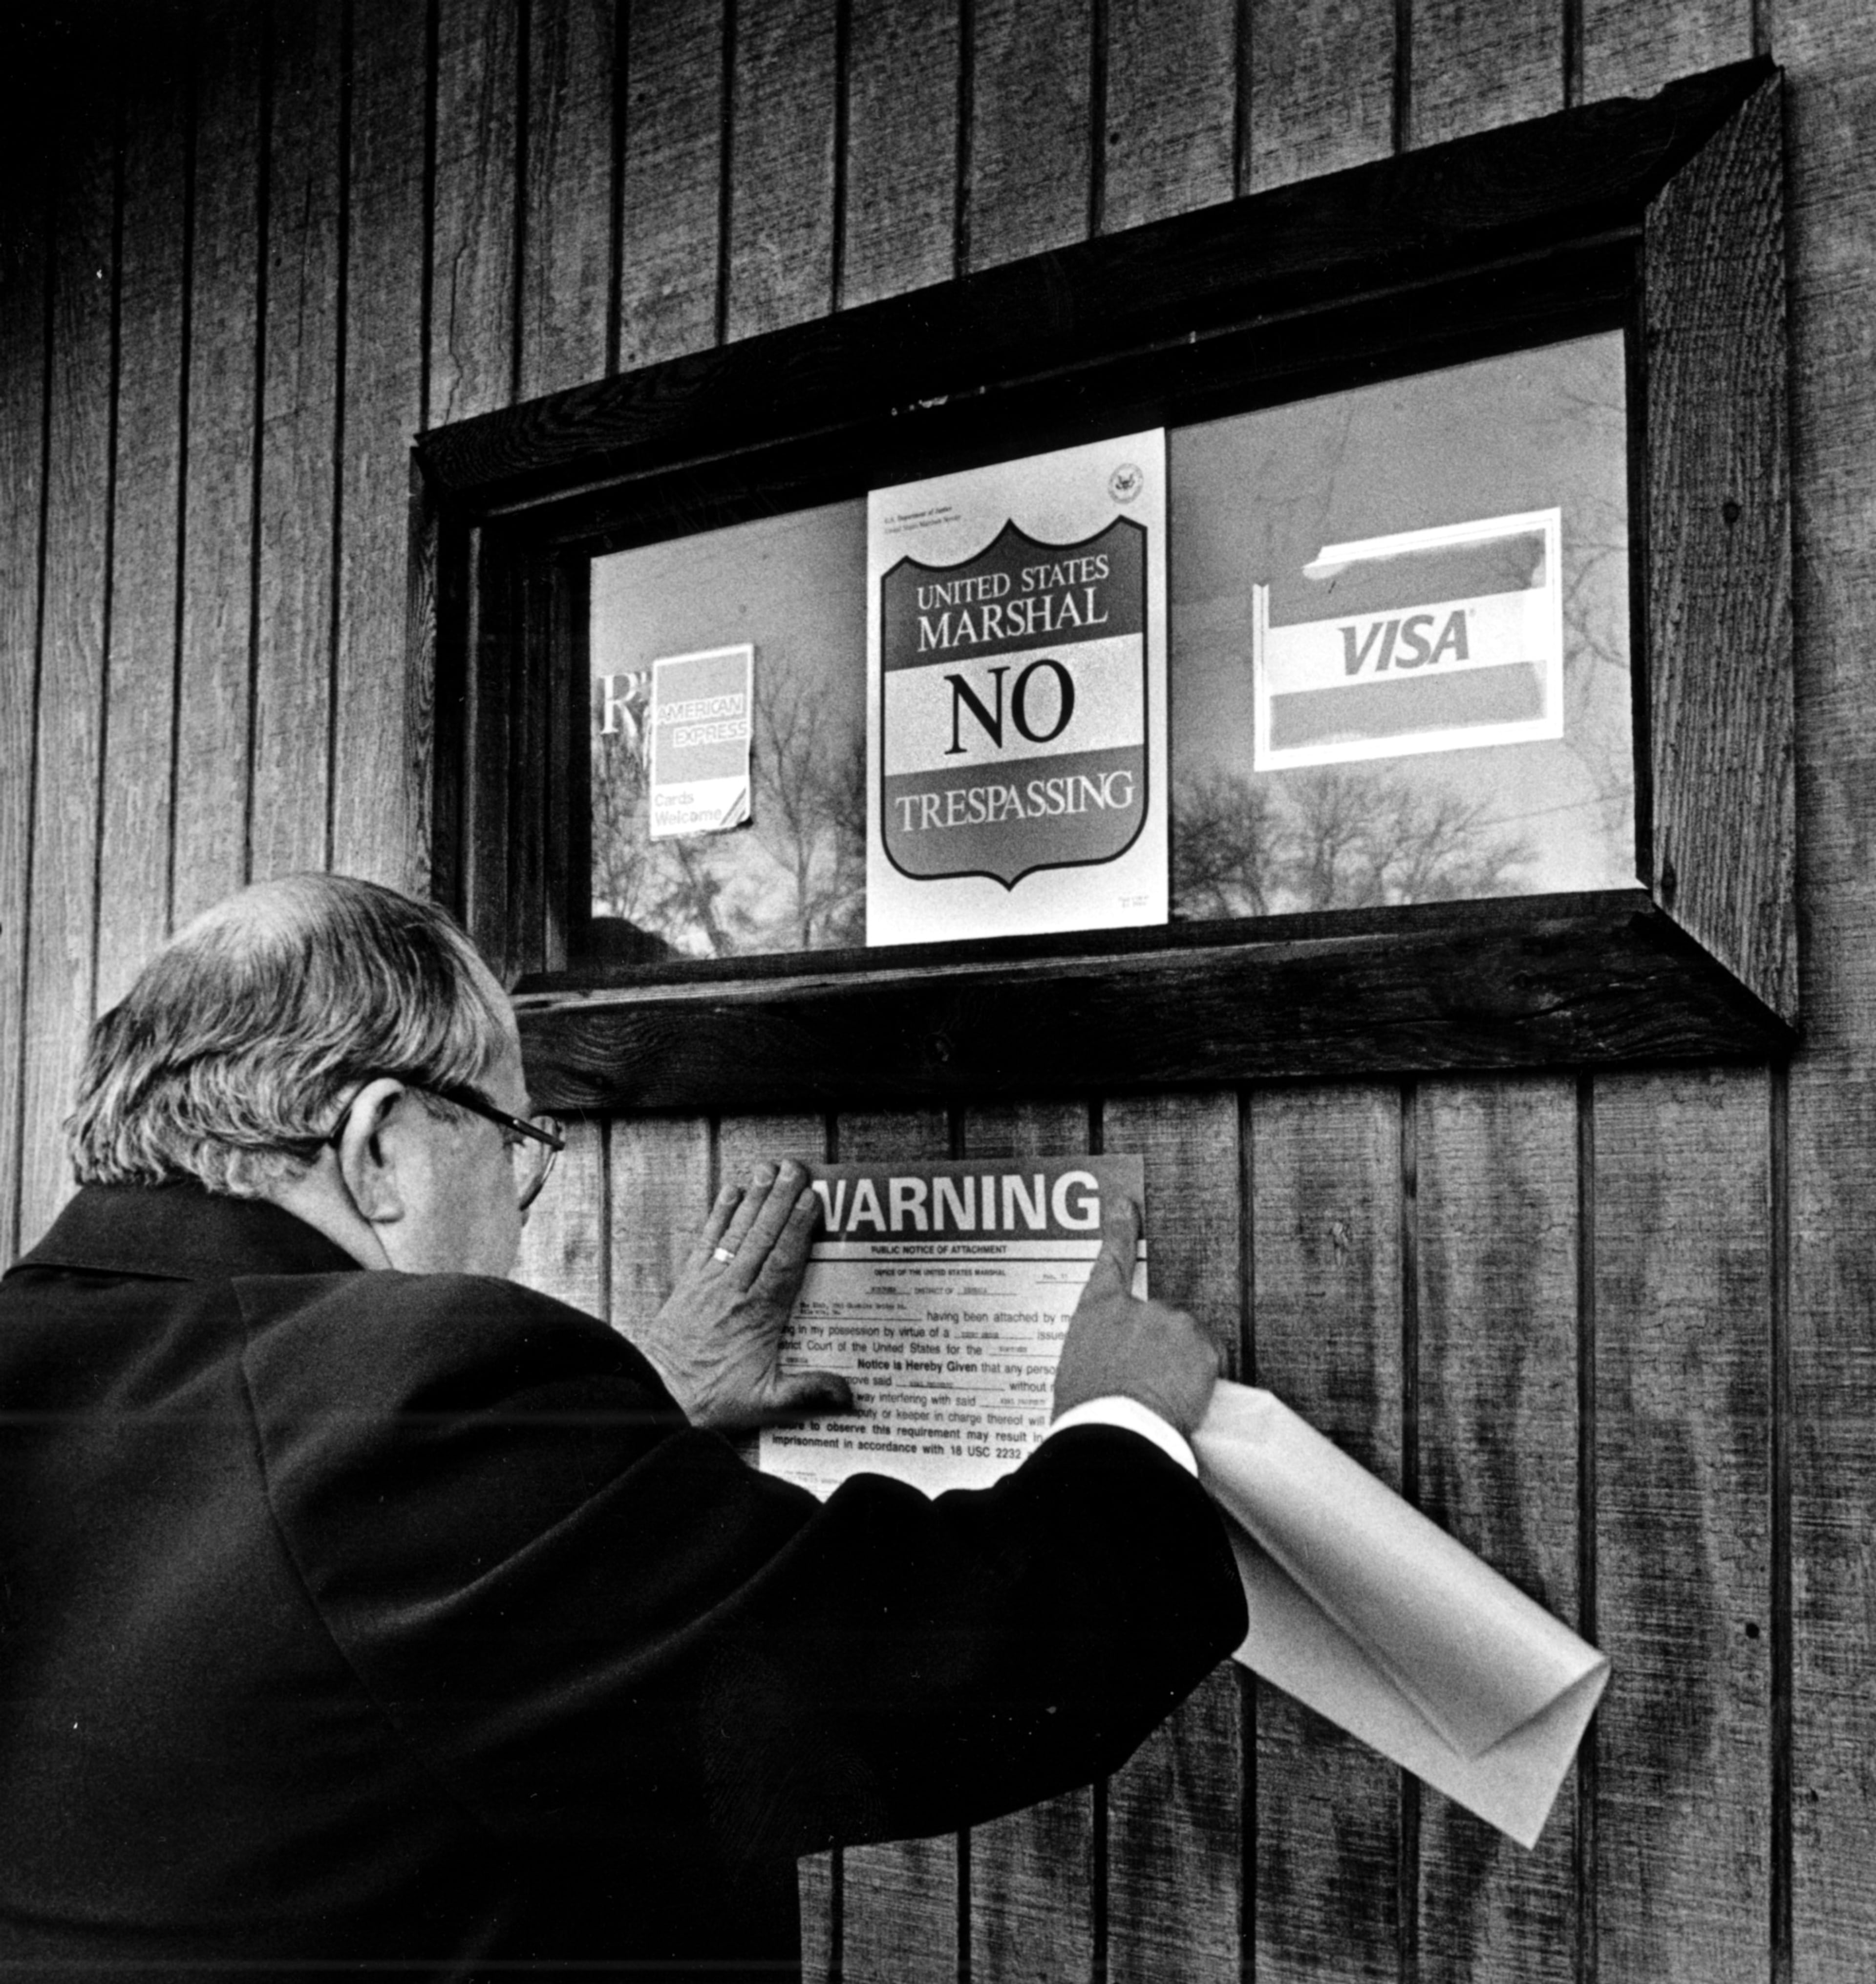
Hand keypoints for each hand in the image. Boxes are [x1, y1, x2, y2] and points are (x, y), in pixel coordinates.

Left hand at [635, 1159, 854, 1432]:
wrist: (655, 1394)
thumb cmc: (710, 1399)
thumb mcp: (764, 1403)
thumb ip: (807, 1393)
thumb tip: (848, 1393)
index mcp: (758, 1315)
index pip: (783, 1262)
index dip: (798, 1228)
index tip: (812, 1200)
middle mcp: (734, 1291)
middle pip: (762, 1237)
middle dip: (780, 1200)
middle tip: (796, 1168)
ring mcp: (709, 1283)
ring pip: (737, 1232)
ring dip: (754, 1198)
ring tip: (769, 1168)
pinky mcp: (690, 1282)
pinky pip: (708, 1240)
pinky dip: (720, 1214)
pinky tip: (731, 1192)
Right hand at [1052, 1196, 1219, 1435]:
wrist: (1114, 1429)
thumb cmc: (1087, 1412)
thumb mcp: (1076, 1373)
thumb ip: (1098, 1352)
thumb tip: (1110, 1366)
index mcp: (1096, 1311)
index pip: (1109, 1260)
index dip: (1118, 1229)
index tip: (1125, 1205)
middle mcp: (1136, 1307)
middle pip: (1158, 1317)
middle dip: (1159, 1347)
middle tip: (1147, 1386)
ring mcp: (1171, 1321)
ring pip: (1186, 1340)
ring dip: (1181, 1363)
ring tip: (1162, 1398)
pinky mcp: (1201, 1342)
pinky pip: (1209, 1358)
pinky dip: (1202, 1377)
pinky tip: (1183, 1398)